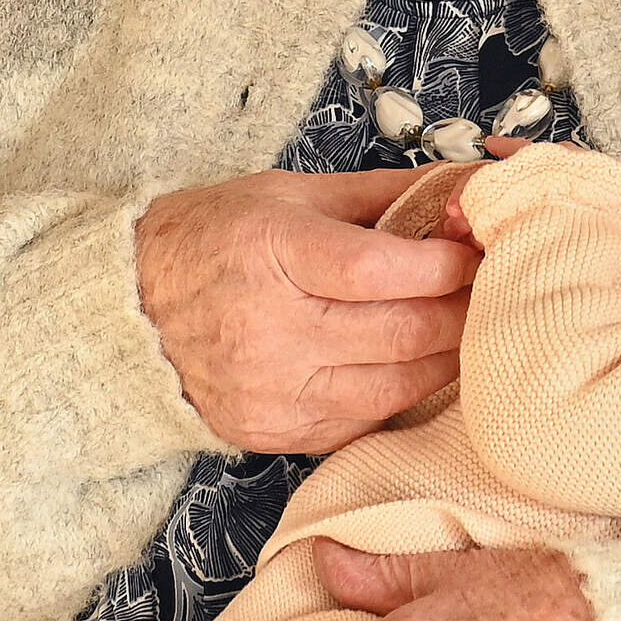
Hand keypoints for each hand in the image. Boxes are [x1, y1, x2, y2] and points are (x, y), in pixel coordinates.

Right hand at [136, 167, 480, 454]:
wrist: (127, 310)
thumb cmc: (210, 239)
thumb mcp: (287, 192)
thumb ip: (379, 195)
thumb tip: (458, 188)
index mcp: (273, 252)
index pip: (379, 270)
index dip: (443, 265)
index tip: (475, 252)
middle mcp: (271, 328)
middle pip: (400, 333)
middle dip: (462, 312)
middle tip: (492, 292)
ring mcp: (272, 389)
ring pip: (394, 387)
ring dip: (443, 360)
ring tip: (462, 330)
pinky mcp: (273, 431)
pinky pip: (363, 421)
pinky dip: (398, 393)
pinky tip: (410, 366)